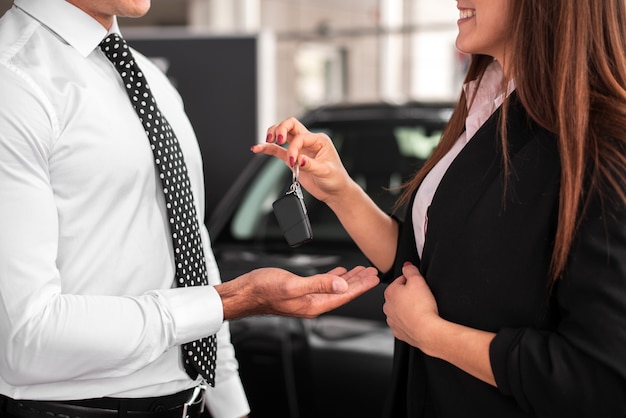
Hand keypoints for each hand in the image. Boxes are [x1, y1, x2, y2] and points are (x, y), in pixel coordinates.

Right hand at [217, 266, 379, 319]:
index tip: (374, 278)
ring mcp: (305, 298)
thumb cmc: (263, 290)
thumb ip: (318, 284)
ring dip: (348, 279)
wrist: (244, 293)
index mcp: (313, 305)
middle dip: (359, 282)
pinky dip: (333, 277)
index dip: (360, 286)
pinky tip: (338, 273)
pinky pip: (322, 285)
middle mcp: (312, 304)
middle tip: (373, 272)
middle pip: (342, 292)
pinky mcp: (299, 291)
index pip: (344, 295)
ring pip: (334, 288)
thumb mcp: (293, 285)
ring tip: (361, 272)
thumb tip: (341, 285)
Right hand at [250, 117, 353, 203]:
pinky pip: (278, 151)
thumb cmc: (335, 179)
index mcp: (319, 140)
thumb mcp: (325, 171)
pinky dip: (267, 149)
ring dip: (273, 134)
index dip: (293, 148)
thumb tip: (298, 159)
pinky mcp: (292, 159)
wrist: (334, 191)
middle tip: (276, 140)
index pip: (301, 137)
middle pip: (290, 124)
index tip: (293, 162)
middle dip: (281, 129)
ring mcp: (299, 149)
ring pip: (283, 134)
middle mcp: (309, 141)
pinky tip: (257, 148)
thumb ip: (311, 164)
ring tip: (267, 141)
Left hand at [383, 263, 439, 351]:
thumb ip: (410, 270)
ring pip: (401, 310)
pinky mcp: (399, 332)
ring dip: (409, 308)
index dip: (412, 281)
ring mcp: (392, 321)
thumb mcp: (418, 280)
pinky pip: (404, 323)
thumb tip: (406, 266)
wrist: (426, 331)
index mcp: (389, 293)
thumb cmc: (422, 307)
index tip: (419, 285)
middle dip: (409, 295)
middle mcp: (387, 307)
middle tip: (421, 297)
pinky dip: (410, 321)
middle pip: (400, 296)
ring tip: (421, 309)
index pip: (400, 280)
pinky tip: (418, 319)